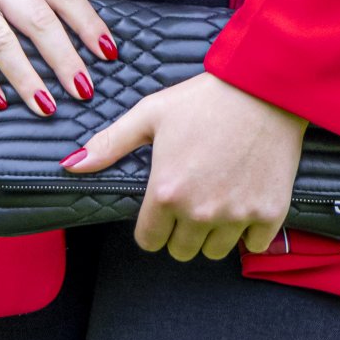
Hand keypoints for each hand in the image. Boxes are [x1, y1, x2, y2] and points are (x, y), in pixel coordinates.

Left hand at [62, 71, 307, 259]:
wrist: (263, 87)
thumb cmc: (203, 98)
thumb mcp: (151, 114)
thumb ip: (110, 144)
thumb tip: (70, 165)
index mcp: (166, 192)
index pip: (149, 241)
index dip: (152, 224)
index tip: (161, 206)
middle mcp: (199, 212)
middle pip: (181, 251)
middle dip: (181, 229)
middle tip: (190, 196)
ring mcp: (236, 216)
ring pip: (215, 252)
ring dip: (213, 232)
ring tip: (216, 196)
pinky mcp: (269, 214)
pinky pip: (253, 244)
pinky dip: (249, 230)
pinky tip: (244, 199)